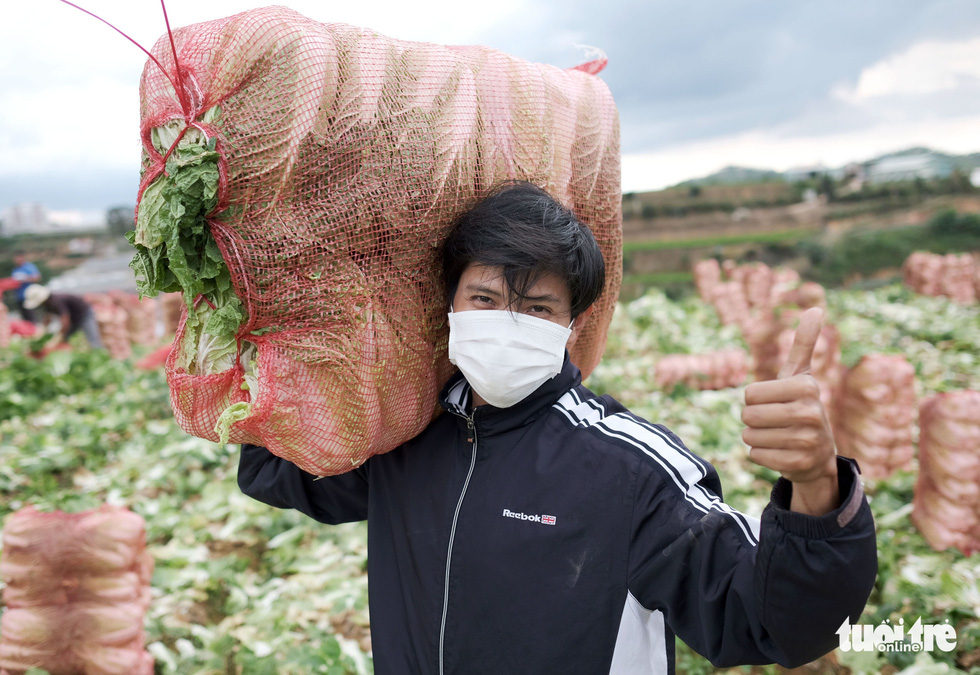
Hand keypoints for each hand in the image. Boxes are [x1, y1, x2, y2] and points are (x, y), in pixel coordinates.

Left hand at [741, 307, 839, 514]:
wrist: (818, 455)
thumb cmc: (801, 407)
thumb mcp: (802, 376)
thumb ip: (804, 343)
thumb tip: (816, 308)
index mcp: (806, 387)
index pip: (750, 394)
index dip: (754, 399)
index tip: (774, 402)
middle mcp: (811, 413)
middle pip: (748, 415)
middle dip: (752, 419)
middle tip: (773, 422)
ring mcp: (807, 441)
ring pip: (749, 436)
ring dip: (756, 437)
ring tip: (778, 436)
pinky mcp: (799, 464)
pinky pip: (755, 455)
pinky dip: (761, 454)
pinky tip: (779, 452)